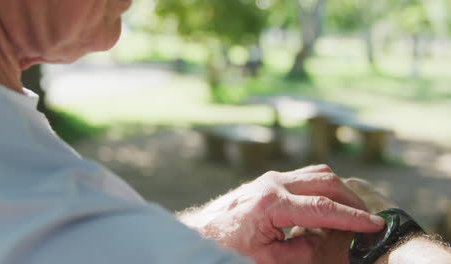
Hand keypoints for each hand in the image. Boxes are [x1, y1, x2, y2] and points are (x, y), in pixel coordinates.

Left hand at [179, 165, 384, 263]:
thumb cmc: (229, 247)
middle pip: (325, 182)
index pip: (323, 209)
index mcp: (273, 204)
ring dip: (338, 188)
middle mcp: (274, 184)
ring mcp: (271, 178)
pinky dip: (322, 185)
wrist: (202, 231)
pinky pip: (305, 175)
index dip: (353, 218)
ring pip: (317, 172)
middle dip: (351, 199)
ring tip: (351, 209)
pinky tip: (328, 201)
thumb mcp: (267, 259)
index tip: (375, 225)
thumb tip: (323, 237)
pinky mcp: (270, 179)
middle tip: (367, 217)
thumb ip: (301, 250)